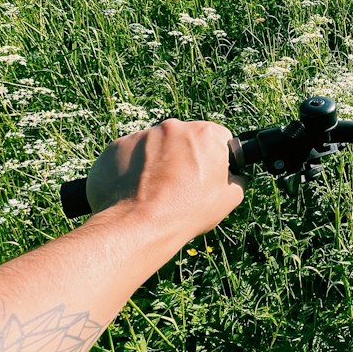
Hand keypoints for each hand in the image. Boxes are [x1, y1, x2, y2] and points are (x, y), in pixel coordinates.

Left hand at [85, 119, 245, 241]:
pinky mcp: (116, 146)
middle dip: (184, 156)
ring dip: (156, 162)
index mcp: (205, 133)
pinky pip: (128, 156)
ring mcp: (141, 135)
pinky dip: (131, 170)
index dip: (215, 157)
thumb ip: (236, 179)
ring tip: (155, 192)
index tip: (208, 174)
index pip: (217, 137)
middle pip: (183, 139)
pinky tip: (135, 191)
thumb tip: (233, 176)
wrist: (139, 225)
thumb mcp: (229, 200)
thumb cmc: (187, 211)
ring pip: (154, 146)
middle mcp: (173, 126)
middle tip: (181, 185)